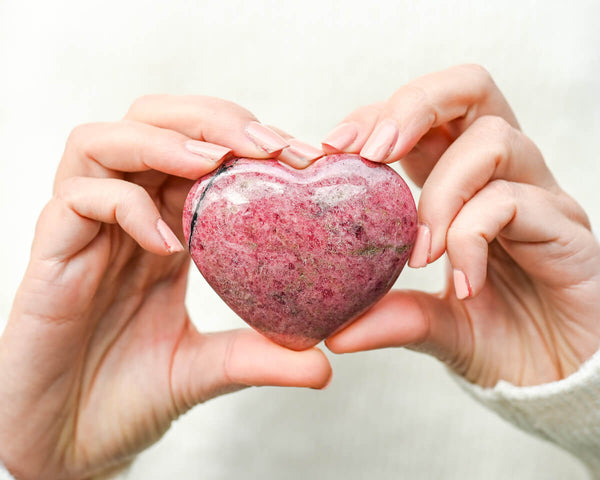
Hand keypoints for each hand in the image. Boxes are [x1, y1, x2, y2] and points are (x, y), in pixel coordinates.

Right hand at [0, 95, 328, 479]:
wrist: (73, 445)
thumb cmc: (132, 397)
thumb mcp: (209, 369)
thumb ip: (259, 357)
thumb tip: (325, 367)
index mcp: (166, 229)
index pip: (201, 153)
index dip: (248, 142)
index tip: (301, 157)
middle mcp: (126, 219)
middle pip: (151, 122)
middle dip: (210, 119)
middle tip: (264, 145)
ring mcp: (85, 233)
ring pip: (101, 142)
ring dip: (162, 140)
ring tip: (212, 163)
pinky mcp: (50, 257)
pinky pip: (77, 201)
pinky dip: (125, 205)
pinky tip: (167, 243)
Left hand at [323, 64, 599, 387]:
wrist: (561, 380)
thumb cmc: (503, 339)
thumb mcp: (434, 326)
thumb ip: (392, 317)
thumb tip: (336, 333)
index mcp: (463, 183)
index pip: (424, 118)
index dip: (378, 116)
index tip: (333, 147)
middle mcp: (503, 176)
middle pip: (469, 88)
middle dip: (412, 107)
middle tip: (371, 151)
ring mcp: (540, 196)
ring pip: (493, 139)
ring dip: (440, 192)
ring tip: (420, 254)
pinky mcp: (567, 226)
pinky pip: (516, 201)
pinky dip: (473, 235)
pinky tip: (466, 282)